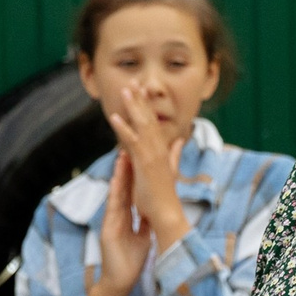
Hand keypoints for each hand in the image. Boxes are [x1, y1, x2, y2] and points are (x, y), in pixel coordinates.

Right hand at [94, 151, 148, 295]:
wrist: (121, 282)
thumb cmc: (131, 262)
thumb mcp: (143, 238)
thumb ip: (146, 224)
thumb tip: (154, 214)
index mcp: (127, 217)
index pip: (132, 191)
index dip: (135, 174)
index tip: (140, 157)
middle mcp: (118, 216)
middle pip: (123, 187)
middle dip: (126, 168)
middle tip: (129, 146)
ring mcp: (112, 221)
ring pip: (116, 193)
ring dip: (118, 175)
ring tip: (122, 156)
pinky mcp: (108, 229)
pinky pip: (112, 208)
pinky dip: (114, 194)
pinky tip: (115, 182)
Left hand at [106, 84, 191, 248]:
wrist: (167, 213)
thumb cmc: (164, 196)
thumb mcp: (170, 170)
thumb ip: (175, 153)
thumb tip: (181, 140)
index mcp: (163, 150)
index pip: (154, 123)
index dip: (148, 106)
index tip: (143, 91)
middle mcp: (159, 149)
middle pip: (149, 119)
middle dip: (141, 100)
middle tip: (134, 82)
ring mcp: (152, 154)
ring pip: (142, 124)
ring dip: (133, 106)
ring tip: (125, 90)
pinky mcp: (145, 162)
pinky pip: (132, 140)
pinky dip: (124, 127)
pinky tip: (115, 116)